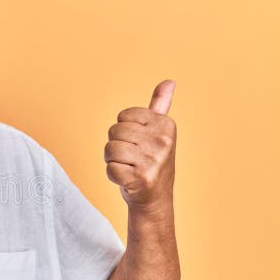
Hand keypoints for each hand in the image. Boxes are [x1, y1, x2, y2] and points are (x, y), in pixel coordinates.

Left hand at [105, 79, 176, 211]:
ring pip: (109, 149)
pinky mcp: (140, 179)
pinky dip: (113, 175)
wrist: (155, 198)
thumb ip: (160, 105)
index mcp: (166, 125)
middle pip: (114, 131)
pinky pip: (109, 168)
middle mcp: (163, 142)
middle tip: (132, 158)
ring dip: (113, 160)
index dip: (123, 130)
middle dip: (116, 145)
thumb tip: (169, 81)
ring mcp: (153, 161)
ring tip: (129, 167)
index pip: (122, 116)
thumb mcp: (158, 131)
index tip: (137, 142)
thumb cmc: (151, 161)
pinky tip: (127, 180)